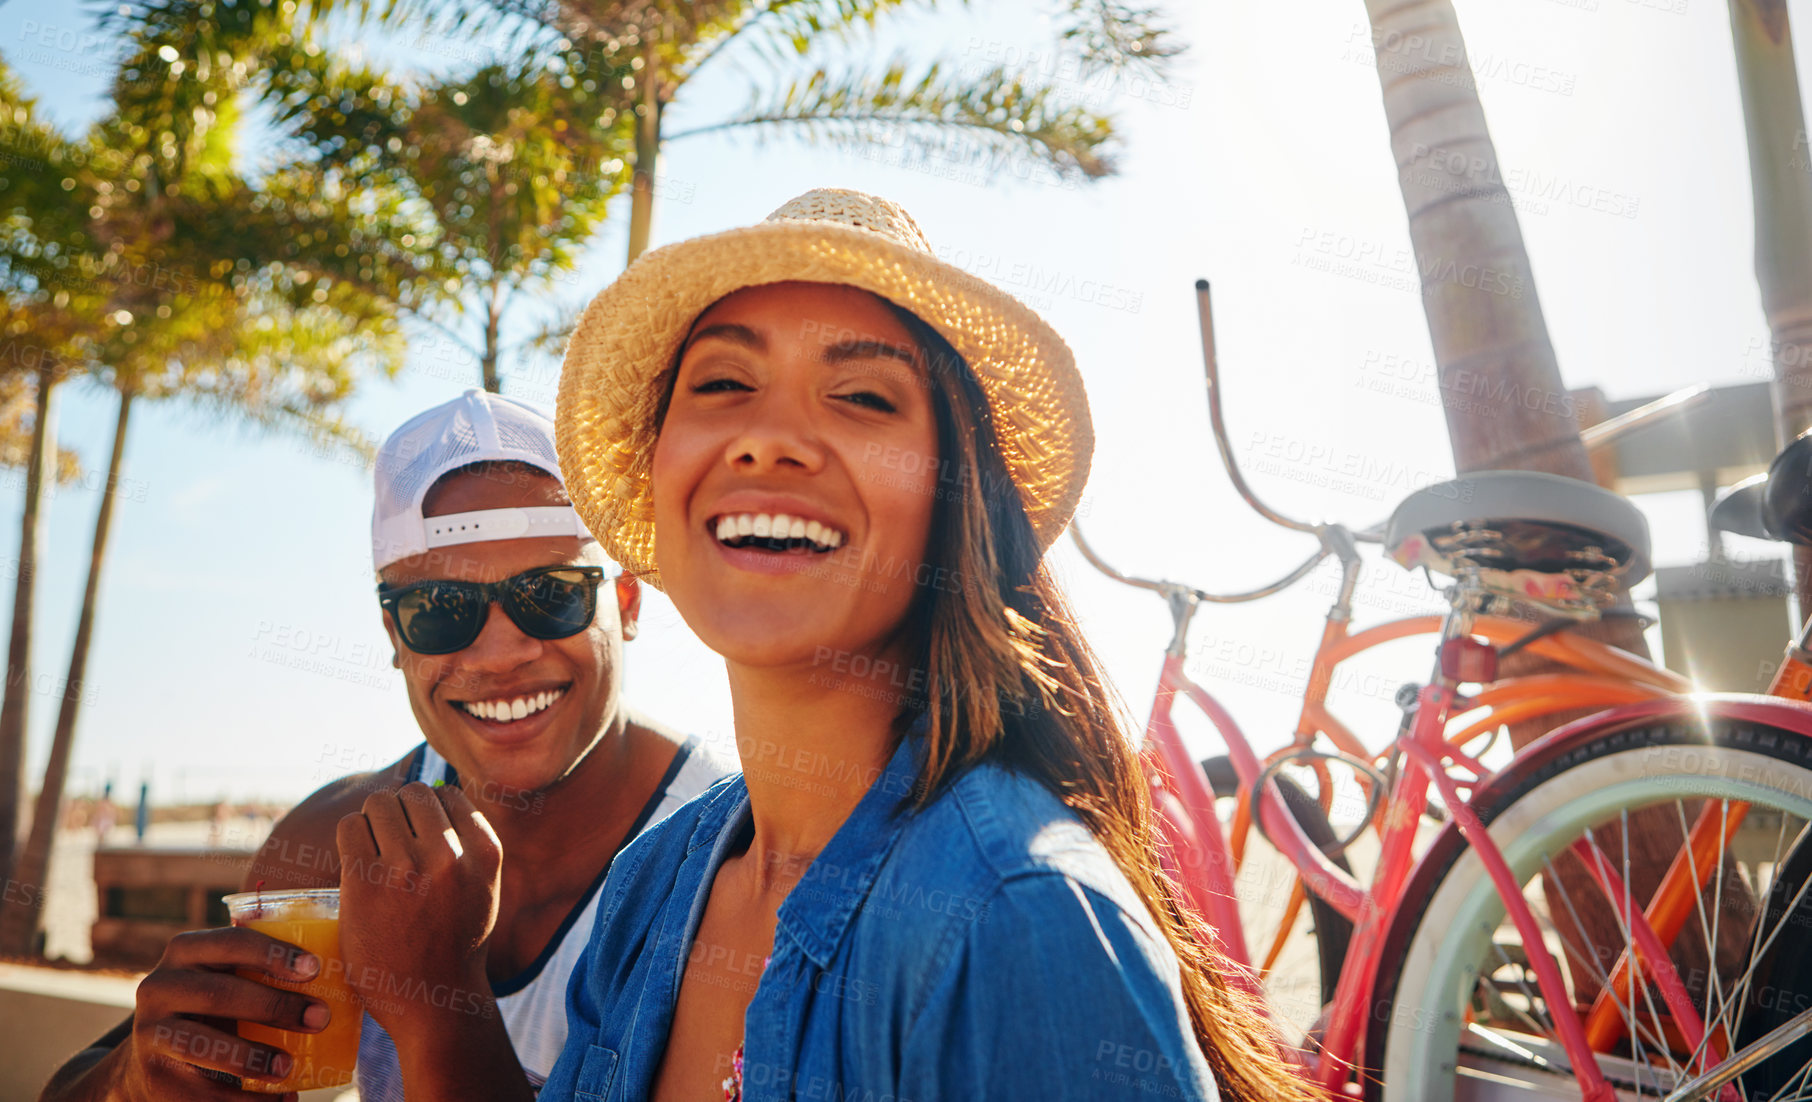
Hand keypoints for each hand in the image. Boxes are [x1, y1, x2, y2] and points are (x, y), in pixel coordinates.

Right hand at [115, 925, 323, 1098]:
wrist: (155, 1056)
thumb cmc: (217, 1003)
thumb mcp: (229, 976)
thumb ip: (265, 966)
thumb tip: (350, 968)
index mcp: (186, 951)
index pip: (231, 942)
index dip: (273, 952)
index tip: (315, 968)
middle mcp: (159, 987)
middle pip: (221, 994)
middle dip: (275, 1006)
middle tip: (321, 1018)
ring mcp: (150, 1033)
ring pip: (205, 1045)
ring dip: (253, 1057)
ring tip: (290, 1067)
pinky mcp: (154, 1076)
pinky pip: (203, 1091)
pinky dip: (247, 1100)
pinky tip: (281, 1098)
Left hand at [335, 781, 502, 1041]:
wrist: (435, 1002)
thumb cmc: (456, 942)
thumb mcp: (482, 887)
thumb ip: (468, 843)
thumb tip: (437, 793)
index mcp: (484, 852)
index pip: (447, 794)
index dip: (429, 809)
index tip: (419, 834)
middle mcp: (450, 855)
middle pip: (412, 793)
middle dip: (398, 810)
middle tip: (391, 841)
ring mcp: (407, 869)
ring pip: (378, 804)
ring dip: (372, 822)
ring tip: (373, 851)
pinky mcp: (366, 884)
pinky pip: (350, 828)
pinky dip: (350, 836)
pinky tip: (356, 862)